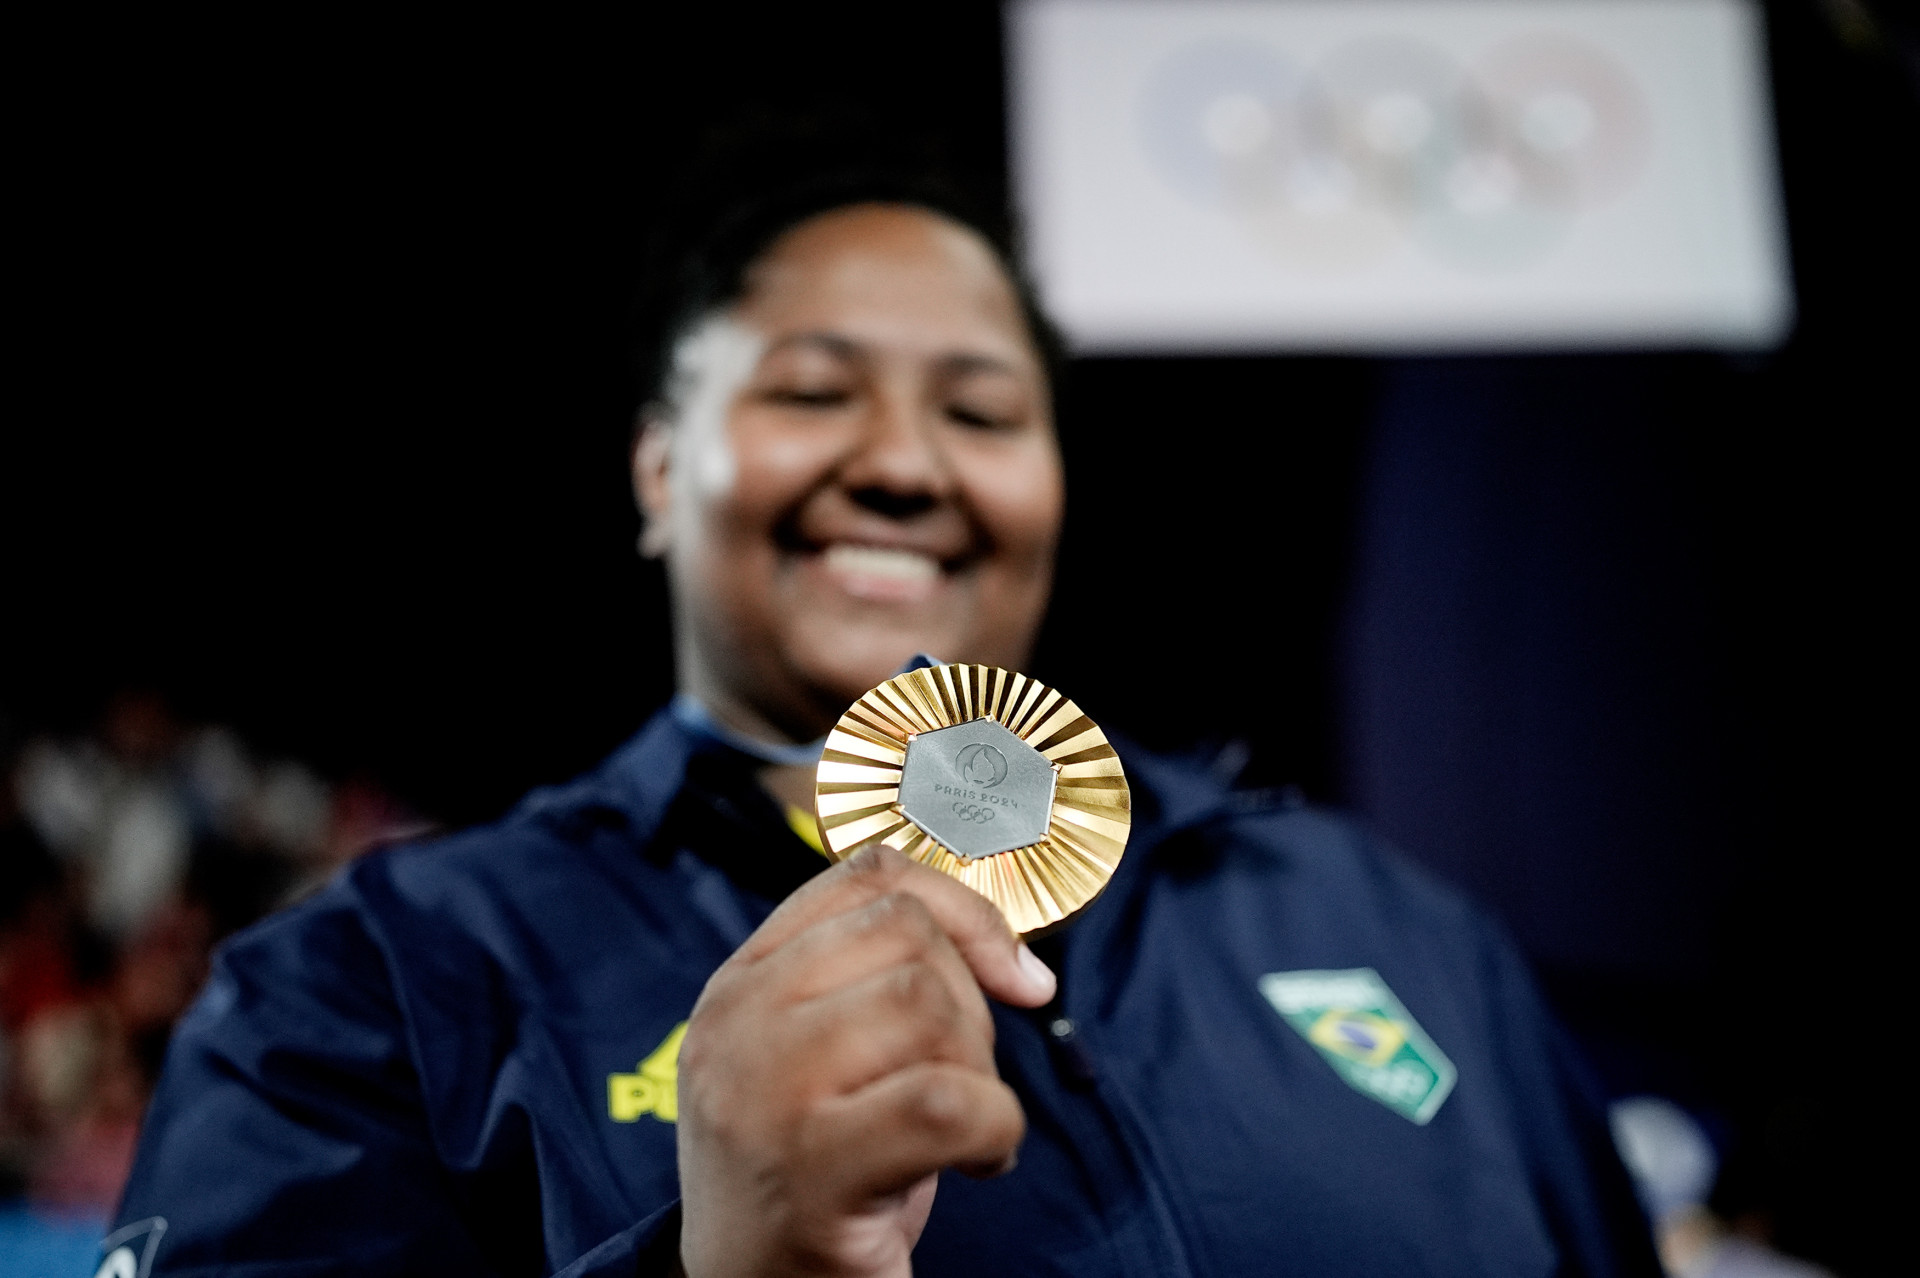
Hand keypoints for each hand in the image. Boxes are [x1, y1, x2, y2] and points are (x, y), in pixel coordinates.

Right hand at [675, 845, 1057, 1277]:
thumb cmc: (815, 1180)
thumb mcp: (823, 1059)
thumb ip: (875, 982)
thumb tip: (1010, 950)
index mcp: (739, 984)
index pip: (865, 876)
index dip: (965, 910)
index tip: (1015, 975)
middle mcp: (736, 1024)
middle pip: (907, 935)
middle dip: (971, 1005)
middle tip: (961, 1083)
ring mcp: (764, 1095)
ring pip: (928, 1005)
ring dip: (980, 1069)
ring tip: (960, 1129)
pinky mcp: (809, 1171)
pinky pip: (948, 1101)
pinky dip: (995, 1129)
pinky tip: (978, 1164)